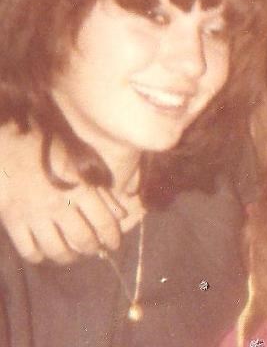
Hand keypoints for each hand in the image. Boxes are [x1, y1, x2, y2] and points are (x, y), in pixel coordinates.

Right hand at [0, 122, 126, 262]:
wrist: (9, 143)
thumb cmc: (49, 148)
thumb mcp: (80, 163)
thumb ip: (100, 189)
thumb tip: (121, 213)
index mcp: (80, 189)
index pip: (104, 223)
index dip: (112, 238)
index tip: (114, 244)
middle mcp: (60, 205)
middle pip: (83, 240)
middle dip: (93, 249)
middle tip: (95, 250)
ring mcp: (35, 216)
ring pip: (57, 250)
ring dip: (69, 257)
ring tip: (73, 256)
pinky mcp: (13, 221)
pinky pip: (29, 250)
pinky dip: (39, 257)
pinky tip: (44, 254)